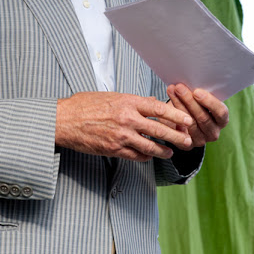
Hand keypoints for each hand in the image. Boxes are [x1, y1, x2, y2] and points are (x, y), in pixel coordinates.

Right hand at [55, 92, 194, 161]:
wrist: (64, 120)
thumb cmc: (85, 105)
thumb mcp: (111, 96)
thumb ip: (132, 100)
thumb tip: (151, 102)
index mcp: (127, 102)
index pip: (158, 109)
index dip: (176, 115)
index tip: (188, 119)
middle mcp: (127, 119)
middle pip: (159, 130)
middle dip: (177, 137)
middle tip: (188, 141)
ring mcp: (121, 136)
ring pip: (150, 147)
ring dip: (163, 151)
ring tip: (171, 153)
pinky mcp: (114, 150)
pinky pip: (136, 156)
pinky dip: (145, 157)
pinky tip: (149, 156)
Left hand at [166, 84, 228, 148]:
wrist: (182, 119)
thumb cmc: (194, 103)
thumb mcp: (199, 97)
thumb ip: (198, 91)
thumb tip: (190, 76)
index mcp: (222, 119)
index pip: (220, 112)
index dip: (209, 101)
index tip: (196, 91)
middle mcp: (213, 132)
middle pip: (202, 117)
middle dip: (189, 100)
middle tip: (179, 87)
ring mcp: (201, 140)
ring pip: (189, 123)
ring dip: (178, 105)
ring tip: (171, 91)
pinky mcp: (187, 145)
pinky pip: (179, 132)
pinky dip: (171, 117)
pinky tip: (164, 107)